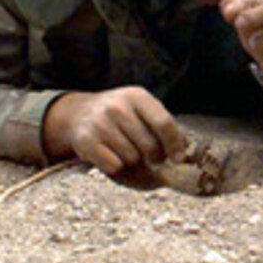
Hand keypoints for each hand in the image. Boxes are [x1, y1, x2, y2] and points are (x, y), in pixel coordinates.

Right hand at [42, 86, 185, 174]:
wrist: (79, 113)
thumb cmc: (121, 116)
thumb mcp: (141, 110)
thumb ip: (161, 126)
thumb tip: (183, 155)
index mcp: (137, 96)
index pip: (164, 123)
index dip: (174, 144)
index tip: (178, 159)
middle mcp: (118, 106)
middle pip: (149, 145)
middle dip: (154, 156)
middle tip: (150, 156)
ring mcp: (100, 122)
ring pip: (132, 157)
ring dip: (133, 161)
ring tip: (125, 150)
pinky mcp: (86, 140)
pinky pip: (114, 165)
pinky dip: (116, 166)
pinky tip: (110, 155)